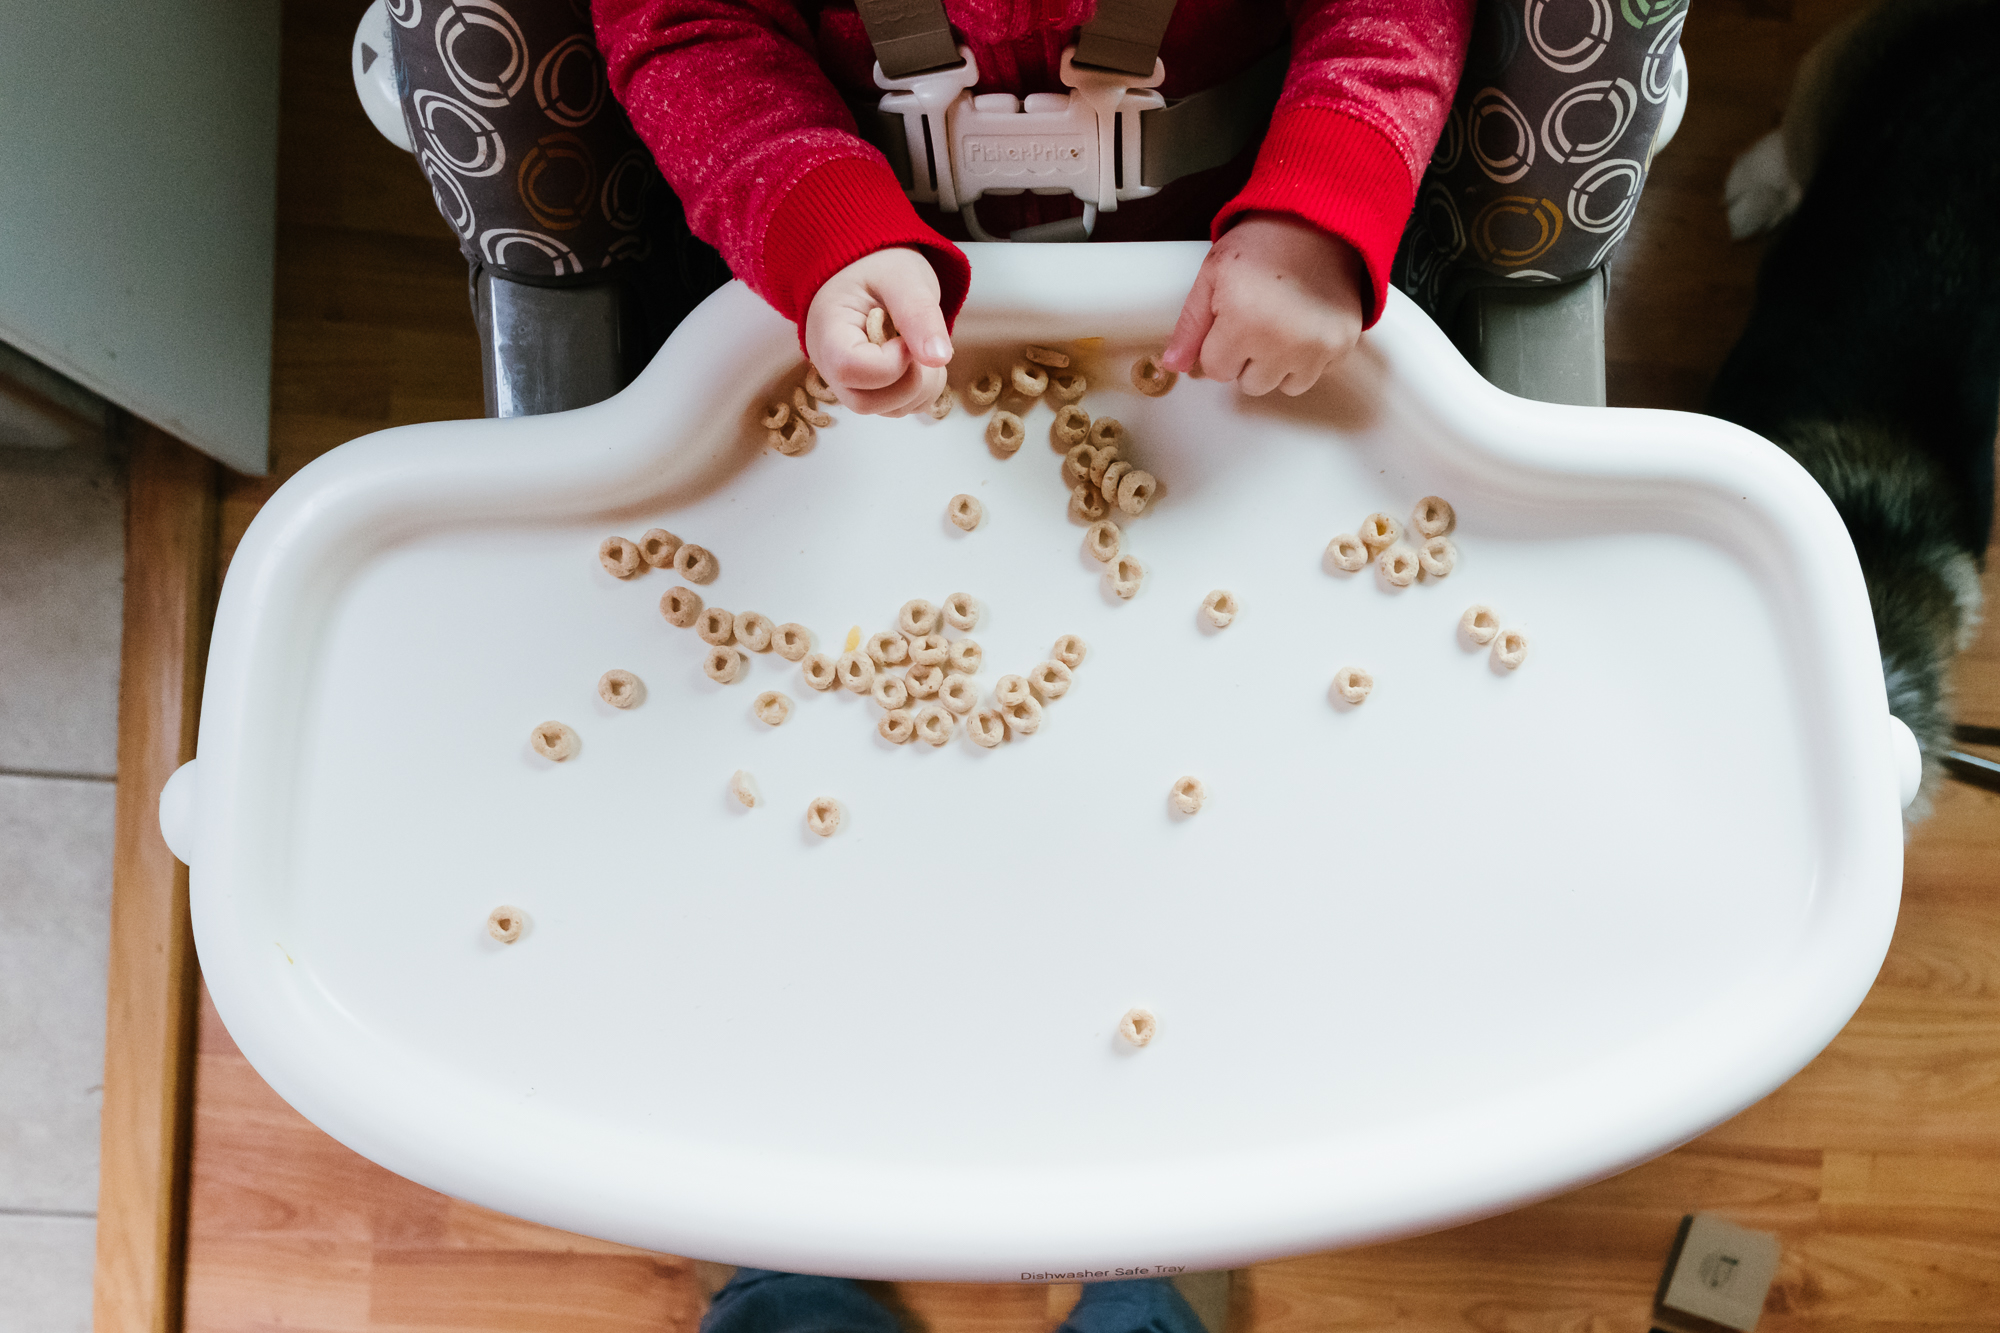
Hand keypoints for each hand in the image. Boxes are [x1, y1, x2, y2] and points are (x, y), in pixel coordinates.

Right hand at [803, 248, 952, 416]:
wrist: (869, 267)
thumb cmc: (877, 266)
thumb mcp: (903, 278)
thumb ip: (919, 314)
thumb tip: (940, 357)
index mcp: (826, 331)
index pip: (850, 369)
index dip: (891, 362)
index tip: (906, 338)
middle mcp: (830, 366)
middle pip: (866, 402)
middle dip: (910, 380)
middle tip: (919, 344)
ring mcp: (850, 384)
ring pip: (889, 410)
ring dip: (922, 385)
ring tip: (920, 344)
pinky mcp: (871, 391)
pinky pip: (902, 407)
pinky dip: (924, 390)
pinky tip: (919, 358)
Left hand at [1160, 213, 1366, 395]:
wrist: (1319, 221)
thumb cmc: (1262, 243)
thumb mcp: (1212, 275)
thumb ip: (1190, 326)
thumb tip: (1174, 366)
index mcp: (1243, 320)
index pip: (1217, 369)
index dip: (1219, 344)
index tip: (1231, 319)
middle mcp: (1282, 340)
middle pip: (1250, 384)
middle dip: (1247, 358)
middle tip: (1257, 319)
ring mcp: (1316, 345)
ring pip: (1284, 386)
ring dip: (1277, 364)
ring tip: (1280, 325)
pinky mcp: (1342, 344)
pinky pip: (1315, 374)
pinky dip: (1307, 358)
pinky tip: (1303, 326)